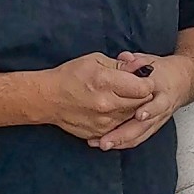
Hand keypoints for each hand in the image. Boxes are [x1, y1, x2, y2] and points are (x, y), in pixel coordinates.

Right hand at [39, 53, 155, 139]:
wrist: (46, 99)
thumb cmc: (70, 76)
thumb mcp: (96, 61)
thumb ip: (122, 65)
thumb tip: (142, 66)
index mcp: (107, 82)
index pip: (144, 88)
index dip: (147, 82)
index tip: (142, 78)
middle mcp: (107, 104)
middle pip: (142, 103)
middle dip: (143, 95)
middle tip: (135, 88)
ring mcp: (103, 121)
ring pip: (133, 116)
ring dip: (133, 107)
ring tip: (122, 97)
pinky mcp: (99, 132)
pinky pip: (120, 126)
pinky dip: (121, 118)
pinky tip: (113, 109)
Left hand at [87, 52, 193, 150]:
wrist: (184, 80)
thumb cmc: (163, 71)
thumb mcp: (151, 60)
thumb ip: (136, 60)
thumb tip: (125, 58)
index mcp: (162, 87)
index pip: (158, 99)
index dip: (150, 108)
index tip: (139, 115)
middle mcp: (162, 105)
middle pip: (147, 123)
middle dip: (126, 133)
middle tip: (107, 140)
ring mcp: (159, 117)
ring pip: (142, 133)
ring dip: (122, 141)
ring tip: (104, 144)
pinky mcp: (155, 125)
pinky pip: (141, 137)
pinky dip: (124, 143)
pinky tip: (108, 144)